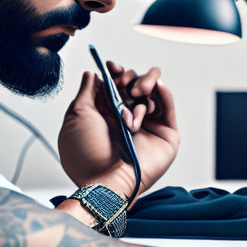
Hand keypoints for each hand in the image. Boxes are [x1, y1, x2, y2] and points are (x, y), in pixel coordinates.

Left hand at [58, 61, 179, 205]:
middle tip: (124, 80)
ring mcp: (148, 128)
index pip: (116, 88)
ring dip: (144, 85)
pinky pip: (169, 108)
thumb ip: (86, 92)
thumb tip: (91, 74)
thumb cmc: (86, 153)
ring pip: (154, 94)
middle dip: (129, 78)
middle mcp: (128, 121)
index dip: (115, 74)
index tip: (112, 66)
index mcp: (107, 117)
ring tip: (135, 94)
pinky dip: (164, 93)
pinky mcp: (166, 136)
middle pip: (135, 87)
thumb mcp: (77, 116)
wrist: (103, 180)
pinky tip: (156, 87)